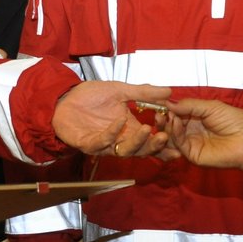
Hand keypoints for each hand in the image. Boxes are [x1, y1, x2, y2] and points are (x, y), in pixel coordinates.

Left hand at [52, 81, 171, 156]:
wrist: (64, 97)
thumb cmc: (91, 96)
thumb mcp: (122, 90)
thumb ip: (144, 93)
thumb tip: (169, 91)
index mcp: (130, 129)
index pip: (151, 141)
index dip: (164, 144)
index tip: (177, 141)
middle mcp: (120, 140)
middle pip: (141, 150)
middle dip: (154, 145)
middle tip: (165, 136)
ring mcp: (104, 144)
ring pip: (124, 150)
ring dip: (137, 141)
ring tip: (147, 128)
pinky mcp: (88, 144)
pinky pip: (102, 142)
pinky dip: (112, 133)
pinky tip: (120, 121)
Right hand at [163, 98, 242, 178]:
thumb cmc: (235, 121)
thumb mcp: (210, 107)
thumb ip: (189, 105)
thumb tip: (168, 102)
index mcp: (196, 117)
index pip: (176, 112)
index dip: (167, 107)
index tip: (156, 100)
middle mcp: (191, 130)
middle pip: (170, 124)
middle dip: (162, 116)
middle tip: (157, 109)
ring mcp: (191, 143)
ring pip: (170, 135)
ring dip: (165, 124)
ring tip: (163, 115)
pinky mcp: (192, 154)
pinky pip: (178, 143)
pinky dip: (174, 132)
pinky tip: (174, 122)